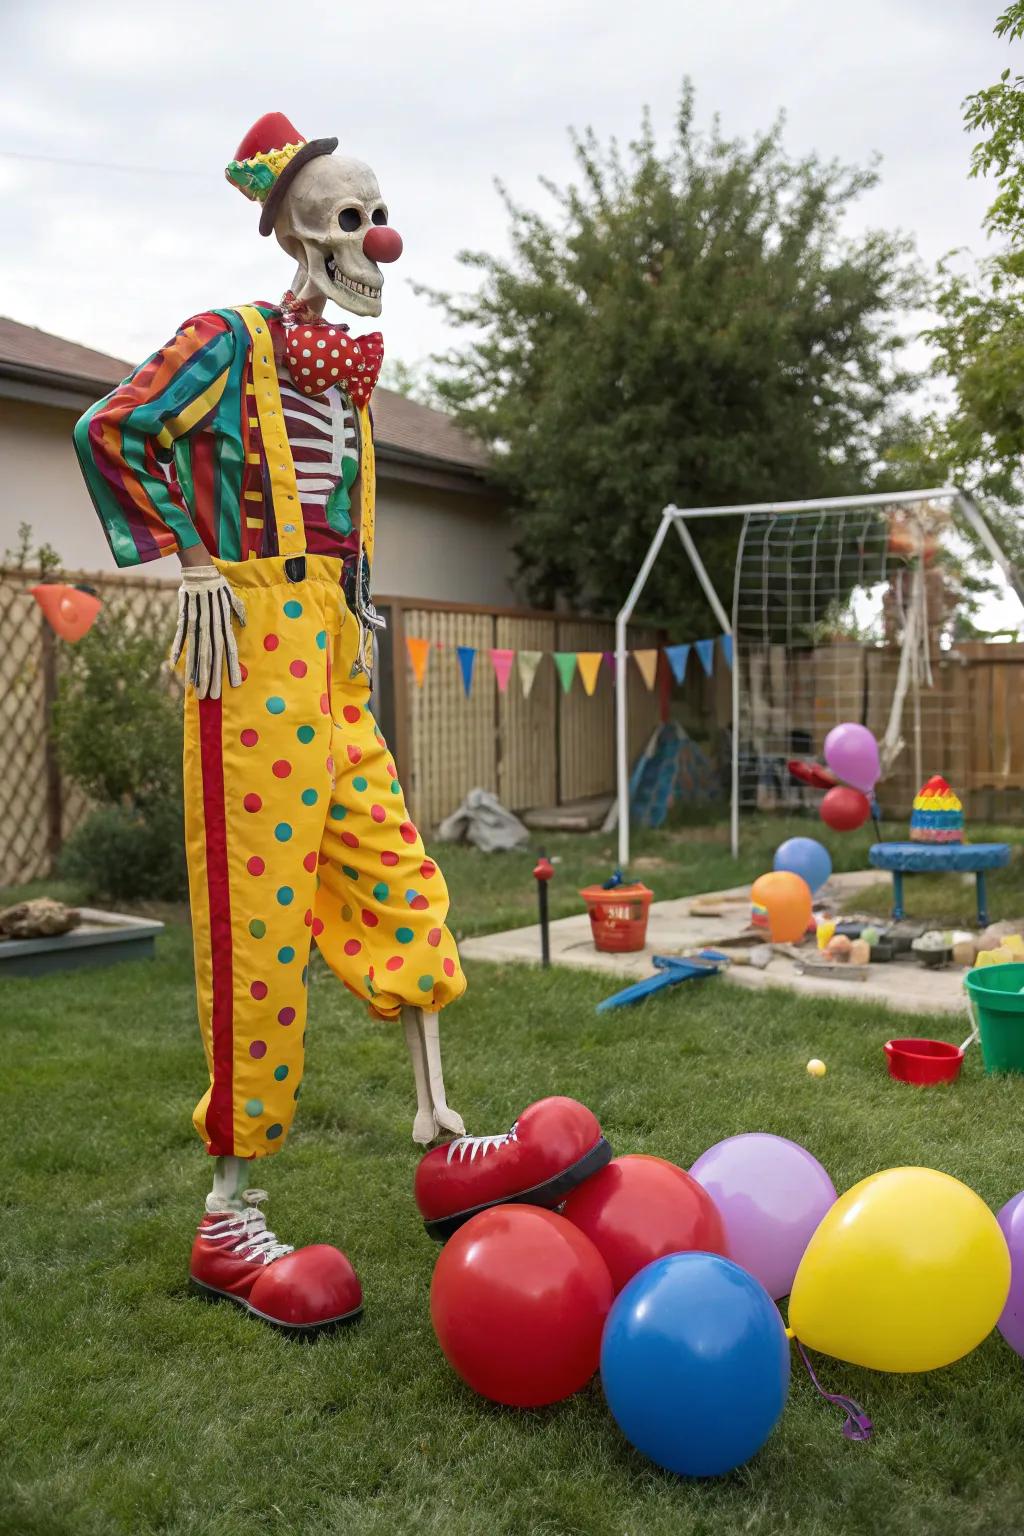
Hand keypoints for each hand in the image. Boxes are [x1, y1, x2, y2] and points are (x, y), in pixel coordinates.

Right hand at [170, 565, 245, 699]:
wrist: (200, 569)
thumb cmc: (218, 585)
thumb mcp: (232, 598)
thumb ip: (237, 612)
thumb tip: (242, 624)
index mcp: (223, 623)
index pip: (229, 649)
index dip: (231, 667)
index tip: (235, 684)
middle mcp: (211, 625)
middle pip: (212, 655)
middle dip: (212, 676)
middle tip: (210, 695)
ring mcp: (197, 622)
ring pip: (197, 650)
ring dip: (196, 670)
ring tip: (195, 687)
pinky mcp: (184, 617)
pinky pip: (181, 635)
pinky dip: (178, 648)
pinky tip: (174, 664)